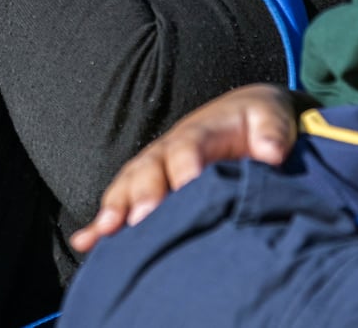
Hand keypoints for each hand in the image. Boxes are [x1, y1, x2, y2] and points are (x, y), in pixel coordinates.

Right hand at [69, 84, 297, 252]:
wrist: (241, 116)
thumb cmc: (256, 121)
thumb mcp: (271, 117)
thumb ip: (272, 132)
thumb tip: (271, 153)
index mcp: (200, 132)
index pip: (188, 148)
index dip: (184, 167)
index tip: (185, 188)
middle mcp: (169, 149)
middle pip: (149, 169)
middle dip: (142, 193)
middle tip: (139, 219)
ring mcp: (154, 168)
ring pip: (129, 185)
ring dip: (115, 207)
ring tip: (106, 231)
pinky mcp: (148, 188)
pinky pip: (120, 203)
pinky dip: (100, 222)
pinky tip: (86, 242)